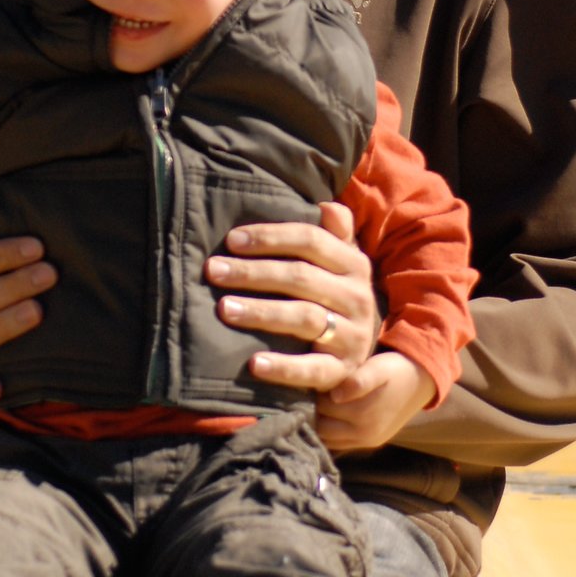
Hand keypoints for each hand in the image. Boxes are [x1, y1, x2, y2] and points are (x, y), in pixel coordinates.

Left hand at [205, 201, 380, 393]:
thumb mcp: (341, 265)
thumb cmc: (334, 298)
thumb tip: (325, 205)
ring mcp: (351, 336)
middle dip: (253, 273)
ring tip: (224, 309)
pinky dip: (284, 367)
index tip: (231, 241)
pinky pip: (312, 370)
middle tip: (213, 271)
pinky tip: (254, 363)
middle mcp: (357, 297)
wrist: (362, 354)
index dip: (270, 238)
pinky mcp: (341, 370)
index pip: (311, 241)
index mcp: (353, 264)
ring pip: (304, 318)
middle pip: (301, 277)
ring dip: (262, 312)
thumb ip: (334, 235)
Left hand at [316, 351, 434, 452]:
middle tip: (313, 393)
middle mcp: (364, 433)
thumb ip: (358, 381)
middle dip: (314, 411)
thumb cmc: (394, 370)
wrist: (420, 381)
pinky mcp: (370, 443)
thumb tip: (335, 396)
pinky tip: (330, 415)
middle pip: (322, 427)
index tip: (312, 382)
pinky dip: (331, 433)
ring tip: (321, 403)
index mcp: (363, 414)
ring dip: (321, 423)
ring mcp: (367, 441)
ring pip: (328, 439)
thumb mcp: (378, 369)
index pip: (321, 408)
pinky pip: (340, 444)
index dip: (313, 394)